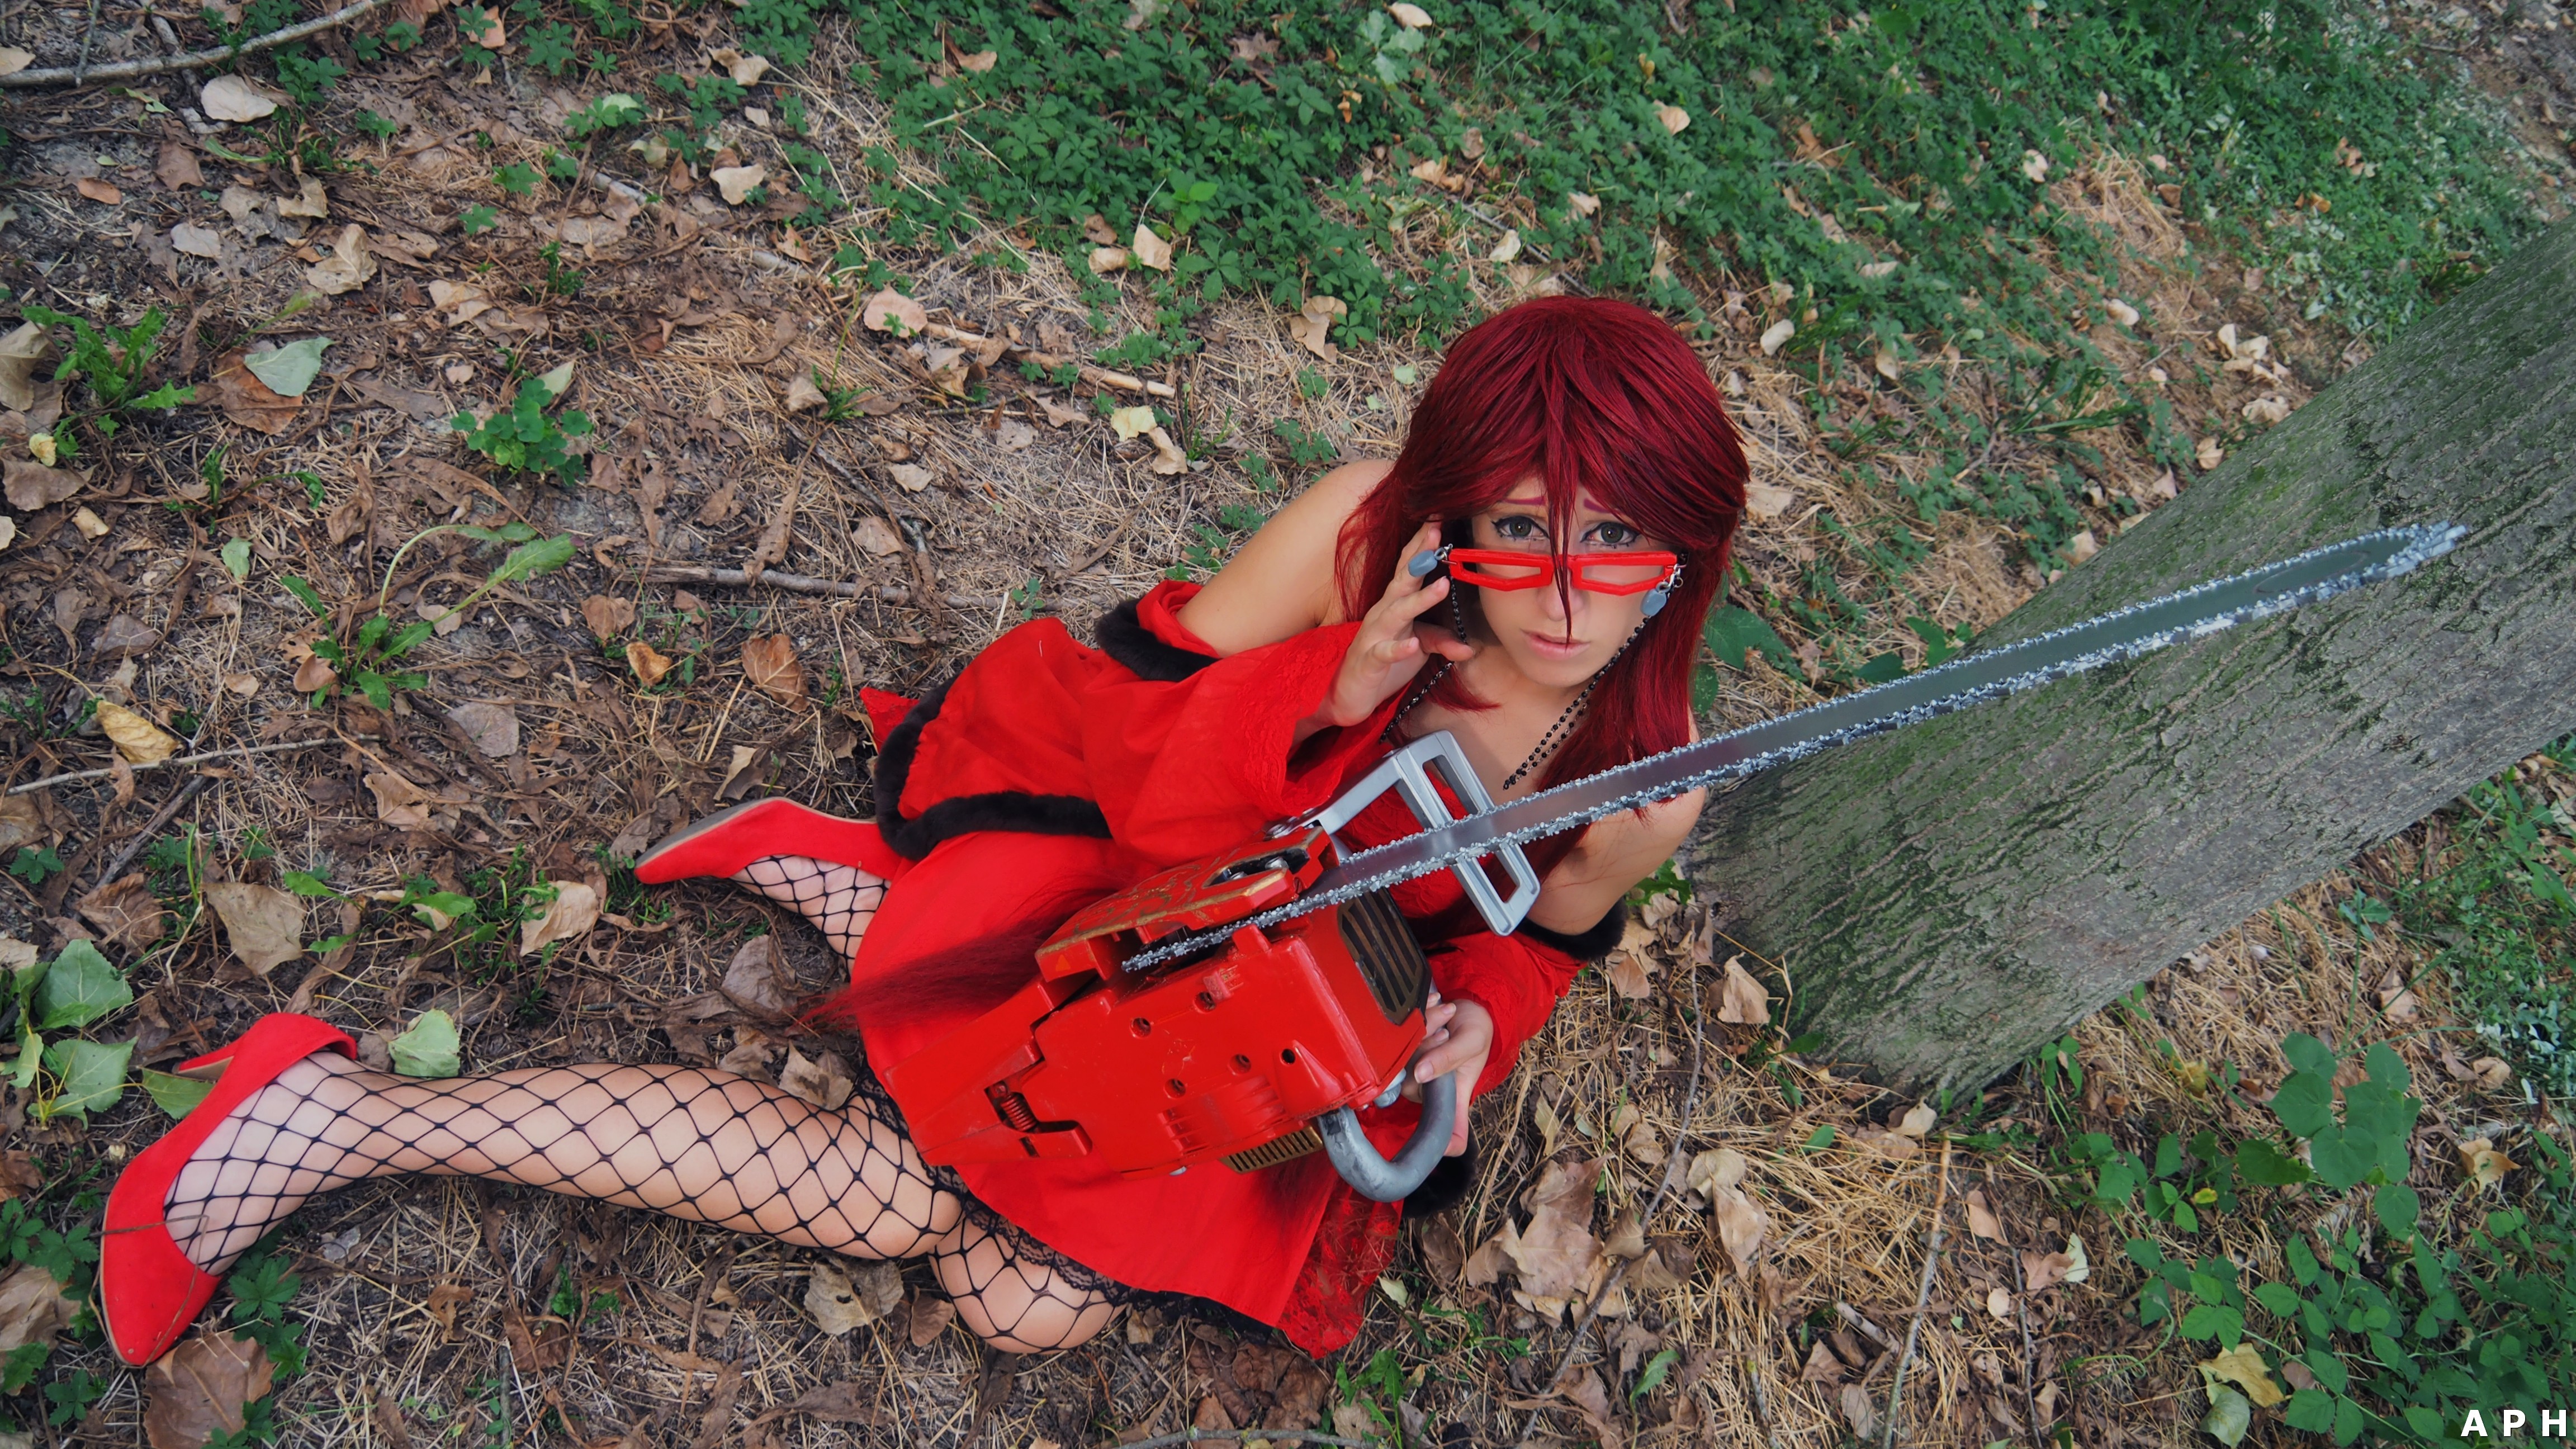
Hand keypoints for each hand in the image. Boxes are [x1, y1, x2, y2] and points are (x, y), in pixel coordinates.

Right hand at [1298, 522, 1475, 740]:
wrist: (1348, 695)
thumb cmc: (1382, 664)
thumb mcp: (1417, 648)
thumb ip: (1440, 641)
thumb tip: (1470, 647)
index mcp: (1394, 605)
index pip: (1408, 570)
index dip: (1423, 546)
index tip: (1439, 520)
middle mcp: (1383, 614)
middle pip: (1402, 580)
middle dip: (1419, 556)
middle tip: (1437, 532)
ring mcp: (1374, 636)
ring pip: (1397, 613)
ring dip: (1420, 599)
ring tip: (1442, 586)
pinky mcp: (1369, 662)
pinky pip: (1383, 653)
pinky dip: (1398, 648)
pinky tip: (1412, 644)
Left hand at [1402, 991, 1492, 1156]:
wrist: (1470, 1006)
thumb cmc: (1477, 1031)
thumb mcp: (1471, 1042)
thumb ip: (1448, 1058)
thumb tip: (1420, 1074)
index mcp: (1454, 1097)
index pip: (1452, 1136)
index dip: (1444, 1146)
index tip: (1435, 1145)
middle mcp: (1432, 1090)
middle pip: (1410, 1087)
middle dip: (1424, 1053)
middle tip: (1444, 1033)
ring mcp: (1416, 1074)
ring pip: (1401, 1063)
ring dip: (1420, 1035)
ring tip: (1442, 1019)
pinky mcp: (1405, 1056)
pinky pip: (1398, 1044)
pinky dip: (1414, 1024)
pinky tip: (1431, 1011)